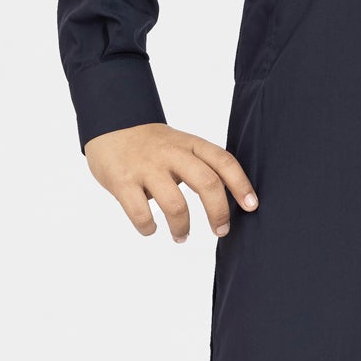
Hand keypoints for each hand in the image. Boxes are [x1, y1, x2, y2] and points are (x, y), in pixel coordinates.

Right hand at [84, 122, 258, 242]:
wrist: (108, 123)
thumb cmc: (149, 143)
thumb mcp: (178, 145)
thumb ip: (198, 165)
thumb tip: (225, 200)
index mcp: (189, 144)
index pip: (223, 161)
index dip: (241, 185)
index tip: (252, 206)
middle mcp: (171, 154)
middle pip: (207, 183)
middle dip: (219, 212)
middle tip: (221, 231)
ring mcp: (146, 167)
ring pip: (175, 205)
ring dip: (183, 228)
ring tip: (181, 236)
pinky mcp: (122, 181)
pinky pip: (140, 213)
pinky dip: (149, 228)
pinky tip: (150, 228)